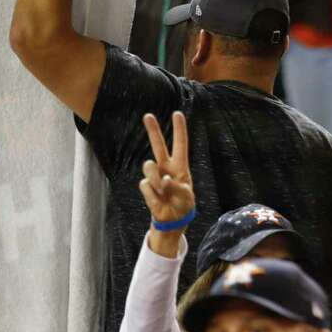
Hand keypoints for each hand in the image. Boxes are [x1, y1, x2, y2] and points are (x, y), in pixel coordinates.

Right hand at [138, 111, 193, 227]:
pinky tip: (158, 199)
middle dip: (153, 130)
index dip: (179, 129)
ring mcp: (155, 176)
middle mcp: (166, 167)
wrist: (172, 218)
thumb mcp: (185, 195)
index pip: (180, 144)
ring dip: (156, 180)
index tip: (177, 113)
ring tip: (163, 191)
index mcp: (180, 166)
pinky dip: (153, 194)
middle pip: (158, 146)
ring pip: (149, 168)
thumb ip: (176, 187)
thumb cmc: (183, 203)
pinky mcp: (146, 187)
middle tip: (148, 115)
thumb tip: (164, 179)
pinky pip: (146, 186)